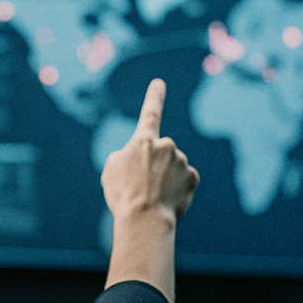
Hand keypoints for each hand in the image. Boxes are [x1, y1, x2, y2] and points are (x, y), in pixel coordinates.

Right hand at [100, 78, 198, 223]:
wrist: (144, 219)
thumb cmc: (123, 195)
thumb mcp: (110, 172)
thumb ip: (122, 158)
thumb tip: (132, 159)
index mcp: (143, 140)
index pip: (150, 113)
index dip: (154, 96)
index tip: (159, 83)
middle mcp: (166, 145)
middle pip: (160, 153)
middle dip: (154, 166)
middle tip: (142, 187)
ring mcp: (181, 160)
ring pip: (173, 168)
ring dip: (165, 179)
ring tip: (152, 197)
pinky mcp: (192, 177)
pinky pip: (184, 181)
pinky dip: (177, 190)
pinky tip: (167, 201)